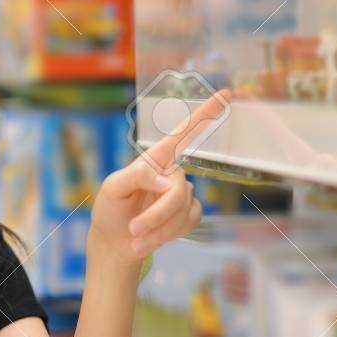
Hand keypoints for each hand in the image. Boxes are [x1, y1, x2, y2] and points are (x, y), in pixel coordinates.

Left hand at [90, 91, 231, 262]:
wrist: (114, 242)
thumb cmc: (110, 210)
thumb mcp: (112, 188)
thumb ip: (136, 176)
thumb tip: (167, 182)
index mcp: (154, 159)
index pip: (183, 133)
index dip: (205, 114)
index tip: (226, 94)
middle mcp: (172, 173)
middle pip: (178, 191)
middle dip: (157, 215)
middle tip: (134, 229)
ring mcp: (183, 194)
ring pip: (182, 210)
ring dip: (157, 230)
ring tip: (135, 238)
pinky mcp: (189, 215)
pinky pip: (189, 223)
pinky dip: (166, 236)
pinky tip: (149, 239)